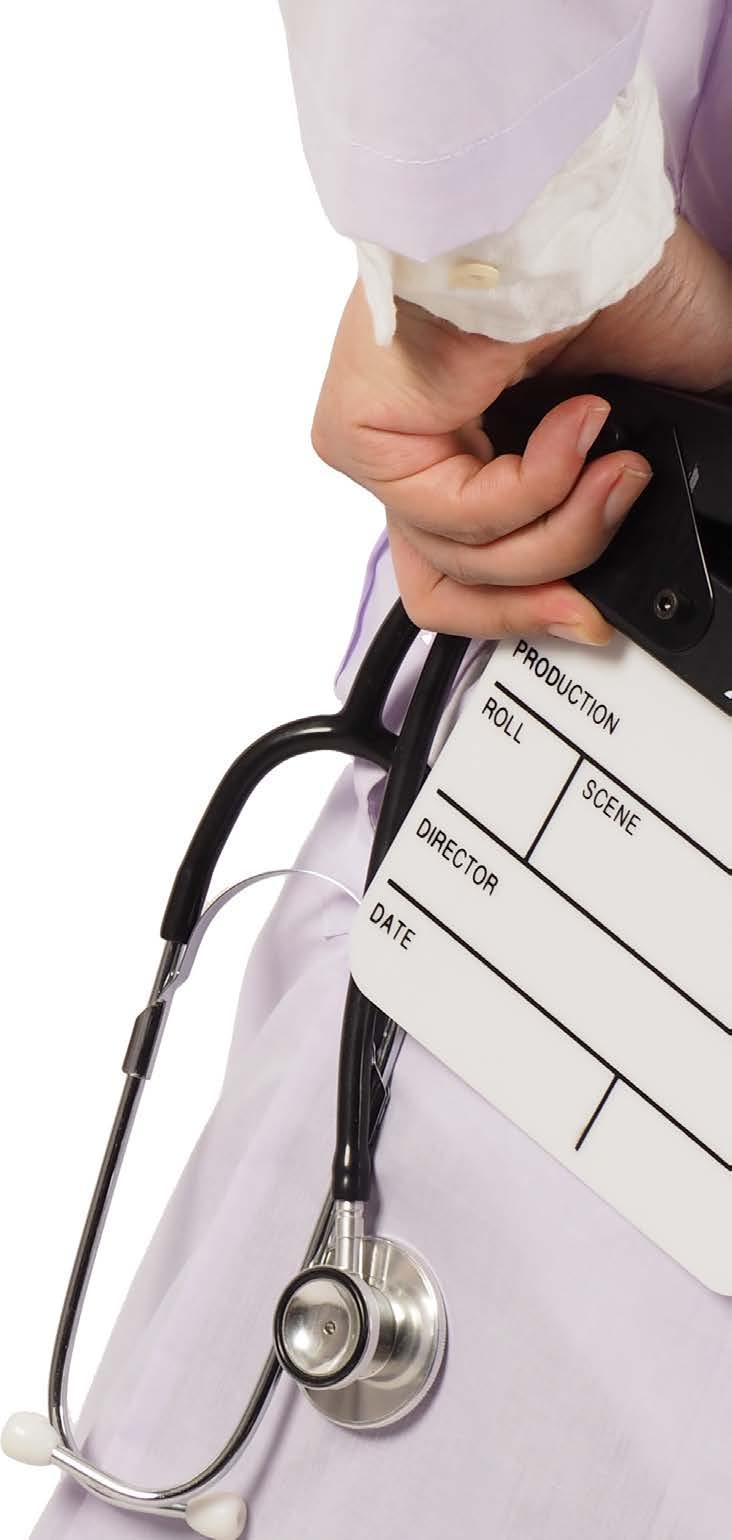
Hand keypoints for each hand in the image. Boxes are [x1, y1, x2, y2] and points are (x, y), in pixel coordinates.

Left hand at [312, 218, 731, 642]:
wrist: (581, 211)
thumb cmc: (614, 270)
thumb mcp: (659, 406)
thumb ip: (643, 487)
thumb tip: (671, 535)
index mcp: (480, 442)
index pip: (472, 567)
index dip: (532, 607)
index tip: (590, 614)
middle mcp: (428, 446)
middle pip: (457, 584)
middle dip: (544, 594)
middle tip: (603, 566)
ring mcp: (390, 443)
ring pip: (462, 563)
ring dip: (564, 528)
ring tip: (610, 463)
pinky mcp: (361, 433)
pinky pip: (454, 520)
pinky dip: (534, 490)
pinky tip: (573, 426)